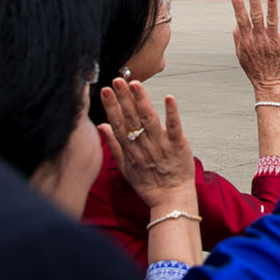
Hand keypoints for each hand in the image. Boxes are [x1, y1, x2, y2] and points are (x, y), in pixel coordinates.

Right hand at [99, 78, 196, 209]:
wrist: (171, 199)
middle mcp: (143, 146)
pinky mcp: (178, 146)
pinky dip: (171, 112)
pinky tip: (168, 97)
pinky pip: (174, 127)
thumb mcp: (125, 168)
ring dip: (142, 101)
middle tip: (117, 80)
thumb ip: (113, 146)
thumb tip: (101, 126)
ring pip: (149, 119)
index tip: (105, 90)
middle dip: (123, 99)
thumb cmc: (148, 184)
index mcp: (130, 150)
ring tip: (135, 84)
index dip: (111, 107)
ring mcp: (161, 145)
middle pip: (131, 119)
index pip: (118, 124)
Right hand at [231, 0, 279, 95]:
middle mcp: (259, 39)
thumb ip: (238, 37)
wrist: (269, 85)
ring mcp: (272, 42)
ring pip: (272, 22)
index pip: (241, 18)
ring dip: (272, 8)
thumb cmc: (254, 69)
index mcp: (247, 40)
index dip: (237, 4)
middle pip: (256, 16)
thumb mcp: (240, 54)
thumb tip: (236, 21)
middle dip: (253, 0)